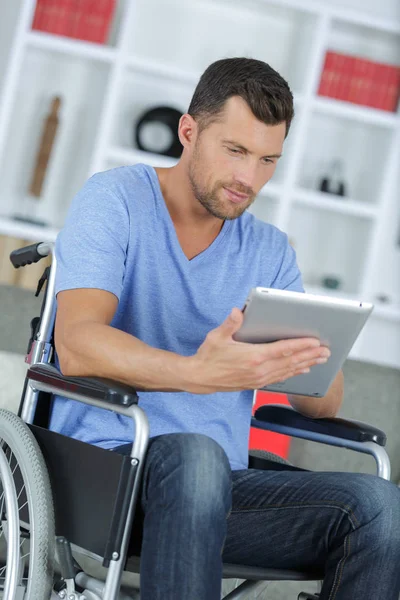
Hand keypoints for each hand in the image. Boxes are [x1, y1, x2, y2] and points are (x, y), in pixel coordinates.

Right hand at [185, 307, 329, 393]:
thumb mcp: (217, 337)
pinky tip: (302, 370)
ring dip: (306, 364)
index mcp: (253, 356)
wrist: (200, 378)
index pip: (283, 349)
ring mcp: (259, 378)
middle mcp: (260, 370)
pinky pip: (280, 378)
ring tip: (321, 360)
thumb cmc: (208, 356)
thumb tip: (238, 312)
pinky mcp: (256, 383)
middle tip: (327, 351)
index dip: (301, 345)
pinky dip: (294, 373)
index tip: (315, 341)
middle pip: (291, 361)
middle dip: (310, 355)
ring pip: (288, 371)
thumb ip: (229, 324)